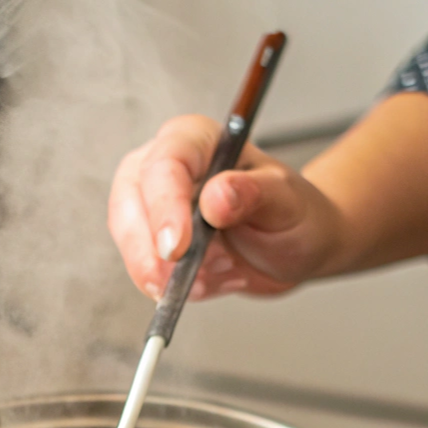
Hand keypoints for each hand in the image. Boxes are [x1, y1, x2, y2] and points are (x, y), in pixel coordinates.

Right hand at [107, 114, 347, 301]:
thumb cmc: (297, 214)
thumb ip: (253, 194)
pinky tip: (215, 280)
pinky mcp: (155, 242)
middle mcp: (169, 167)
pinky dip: (176, 286)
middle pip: (129, 199)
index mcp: (200, 141)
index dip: (164, 207)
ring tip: (217, 277)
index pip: (164, 164)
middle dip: (144, 248)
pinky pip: (146, 268)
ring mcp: (156, 205)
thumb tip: (216, 196)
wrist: (299, 247)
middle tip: (168, 283)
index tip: (175, 249)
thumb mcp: (287, 202)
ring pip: (129, 238)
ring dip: (163, 272)